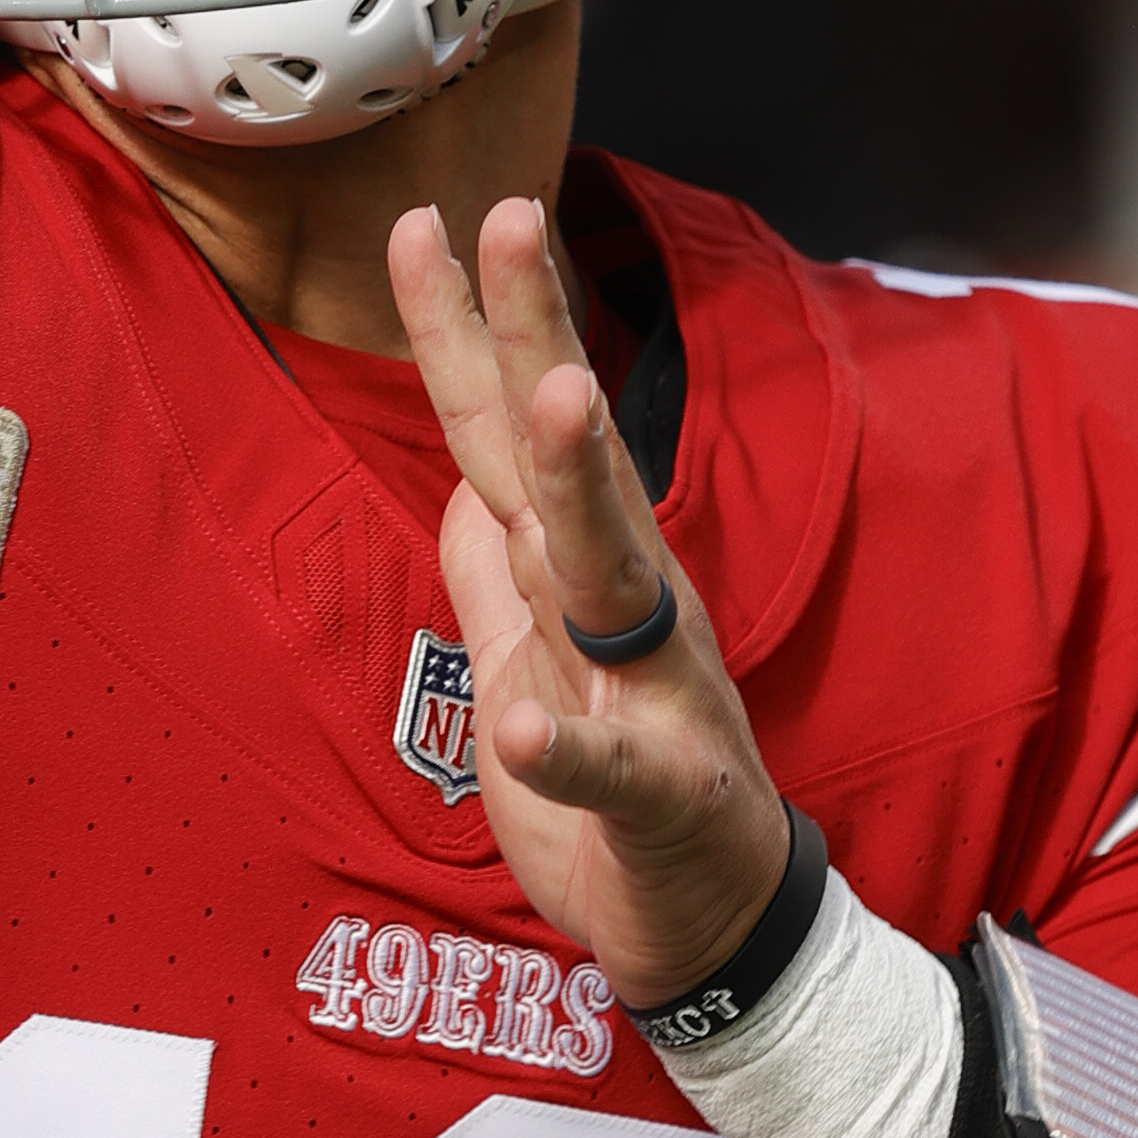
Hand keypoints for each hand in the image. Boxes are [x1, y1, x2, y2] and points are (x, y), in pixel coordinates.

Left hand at [389, 195, 793, 1018]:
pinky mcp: (665, 798)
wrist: (706, 920)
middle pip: (564, 455)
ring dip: (579, 486)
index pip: (505, 431)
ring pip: (610, 574)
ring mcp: (653, 692)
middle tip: (505, 218)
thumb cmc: (613, 785)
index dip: (470, 329)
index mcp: (578, 569)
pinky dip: (573, 751)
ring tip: (550, 399)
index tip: (431, 219)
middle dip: (538, 334)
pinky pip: (616, 770)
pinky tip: (530, 732)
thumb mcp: (526, 663)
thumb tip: (457, 482)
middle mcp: (623, 603)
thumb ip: (494, 571)